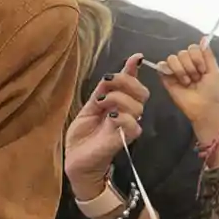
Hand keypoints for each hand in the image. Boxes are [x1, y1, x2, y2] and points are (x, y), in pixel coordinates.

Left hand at [64, 55, 149, 202]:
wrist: (77, 160)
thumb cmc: (83, 135)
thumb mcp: (90, 107)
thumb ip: (102, 91)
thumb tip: (112, 73)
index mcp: (119, 103)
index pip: (132, 84)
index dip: (134, 70)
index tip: (136, 57)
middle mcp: (127, 113)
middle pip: (141, 92)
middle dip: (126, 81)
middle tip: (108, 82)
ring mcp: (127, 126)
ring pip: (137, 106)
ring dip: (118, 98)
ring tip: (102, 103)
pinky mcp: (124, 139)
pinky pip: (133, 124)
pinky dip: (122, 117)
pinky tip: (110, 117)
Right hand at [156, 39, 218, 138]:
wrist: (204, 107)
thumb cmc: (212, 91)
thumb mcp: (215, 71)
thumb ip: (208, 55)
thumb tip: (203, 38)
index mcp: (198, 61)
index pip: (193, 48)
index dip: (198, 58)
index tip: (203, 70)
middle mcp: (186, 64)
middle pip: (183, 52)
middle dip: (192, 66)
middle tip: (196, 79)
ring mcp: (175, 70)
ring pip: (173, 58)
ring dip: (183, 70)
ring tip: (188, 82)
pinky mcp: (166, 78)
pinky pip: (162, 65)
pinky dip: (170, 70)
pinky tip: (177, 79)